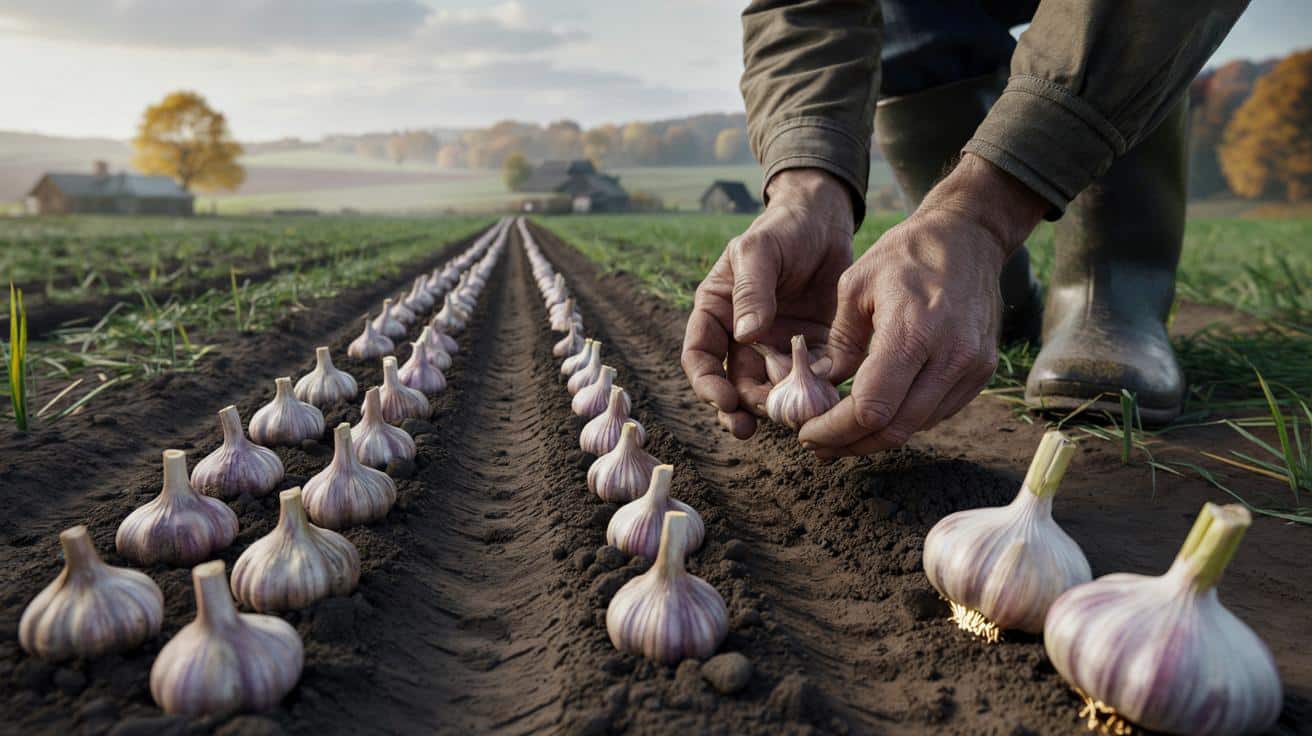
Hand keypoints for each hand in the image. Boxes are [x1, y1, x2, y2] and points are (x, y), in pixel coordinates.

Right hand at [681, 168, 853, 438]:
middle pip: (733, 384)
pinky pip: (808, 381)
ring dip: (776, 409)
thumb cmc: (783, 228)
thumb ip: (751, 290)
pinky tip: (823, 403)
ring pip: (770, 391)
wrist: (827, 222)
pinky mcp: (811, 350)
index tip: (724, 400)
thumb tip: (745, 335)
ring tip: (789, 420)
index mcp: (718, 312)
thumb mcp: (759, 250)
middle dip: (740, 408)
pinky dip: (813, 396)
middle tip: (752, 425)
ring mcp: (777, 347)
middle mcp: (742, 337)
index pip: (700, 356)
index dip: (707, 383)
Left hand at [799, 154, 1047, 456]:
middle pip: (894, 428)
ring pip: (916, 427)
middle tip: (818, 446)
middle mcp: (950, 356)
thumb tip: (821, 387)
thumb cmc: (906, 255)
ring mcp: (971, 368)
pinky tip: (875, 416)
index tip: (807, 432)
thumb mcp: (854, 286)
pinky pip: (936, 414)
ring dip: (875, 439)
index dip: (835, 430)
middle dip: (850, 444)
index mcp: (913, 331)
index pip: (871, 407)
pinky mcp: (981, 373)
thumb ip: (839, 343)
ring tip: (839, 436)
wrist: (968, 238)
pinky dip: (902, 421)